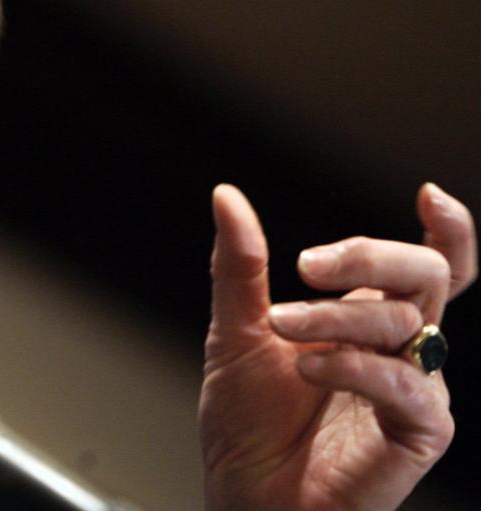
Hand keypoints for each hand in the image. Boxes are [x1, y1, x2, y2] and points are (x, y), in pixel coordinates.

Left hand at [199, 183, 475, 509]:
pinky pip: (407, 386)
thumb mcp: (235, 332)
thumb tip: (226, 195)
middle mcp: (399, 348)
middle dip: (370, 255)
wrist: (245, 498)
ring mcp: (412, 390)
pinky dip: (355, 367)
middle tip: (307, 263)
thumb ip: (239, 266)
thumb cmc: (246, 422)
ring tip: (280, 324)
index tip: (427, 194)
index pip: (427, 268)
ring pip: (406, 323)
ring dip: (336, 317)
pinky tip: (308, 367)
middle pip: (427, 277)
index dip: (448, 231)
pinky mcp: (417, 436)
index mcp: (365, 319)